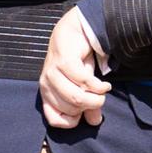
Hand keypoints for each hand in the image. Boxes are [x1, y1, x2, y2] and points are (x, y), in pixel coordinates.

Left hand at [39, 6, 109, 130]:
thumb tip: (95, 121)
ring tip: (103, 91)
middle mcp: (46, 85)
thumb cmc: (77, 59)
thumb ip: (88, 105)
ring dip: (96, 97)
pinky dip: (98, 86)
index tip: (86, 112)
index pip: (55, 120)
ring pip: (76, 97)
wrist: (76, 31)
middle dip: (90, 106)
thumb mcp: (84, 86)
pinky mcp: (63, 61)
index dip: (74, 121)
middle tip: (99, 97)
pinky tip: (104, 84)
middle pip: (71, 109)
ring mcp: (52, 72)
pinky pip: (83, 81)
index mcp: (47, 94)